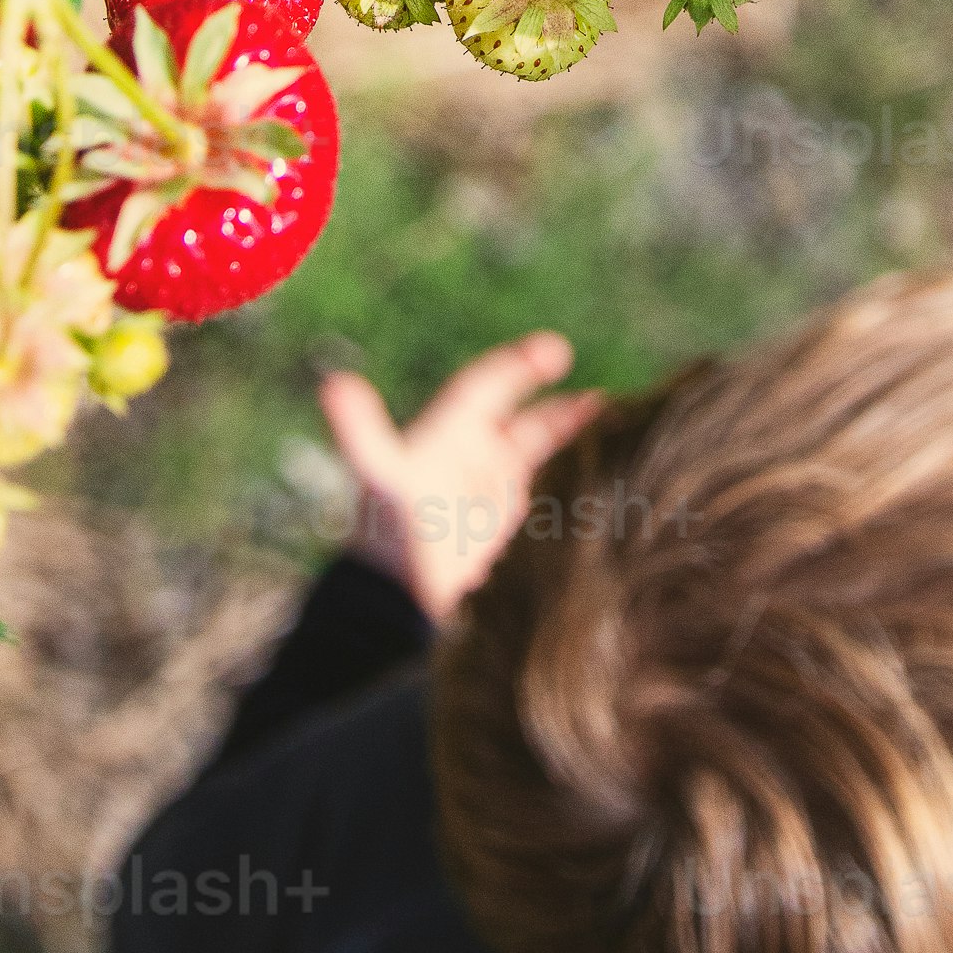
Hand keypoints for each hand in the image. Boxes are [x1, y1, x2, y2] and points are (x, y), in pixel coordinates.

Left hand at [315, 329, 597, 622]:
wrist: (400, 601)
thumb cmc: (390, 533)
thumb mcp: (381, 477)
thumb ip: (362, 432)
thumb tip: (332, 383)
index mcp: (447, 434)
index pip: (487, 385)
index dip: (519, 365)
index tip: (556, 351)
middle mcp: (473, 455)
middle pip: (524, 417)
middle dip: (560, 403)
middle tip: (602, 399)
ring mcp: (493, 489)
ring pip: (541, 450)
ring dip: (574, 438)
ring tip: (620, 426)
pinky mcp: (510, 524)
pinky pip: (549, 489)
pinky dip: (577, 477)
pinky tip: (612, 476)